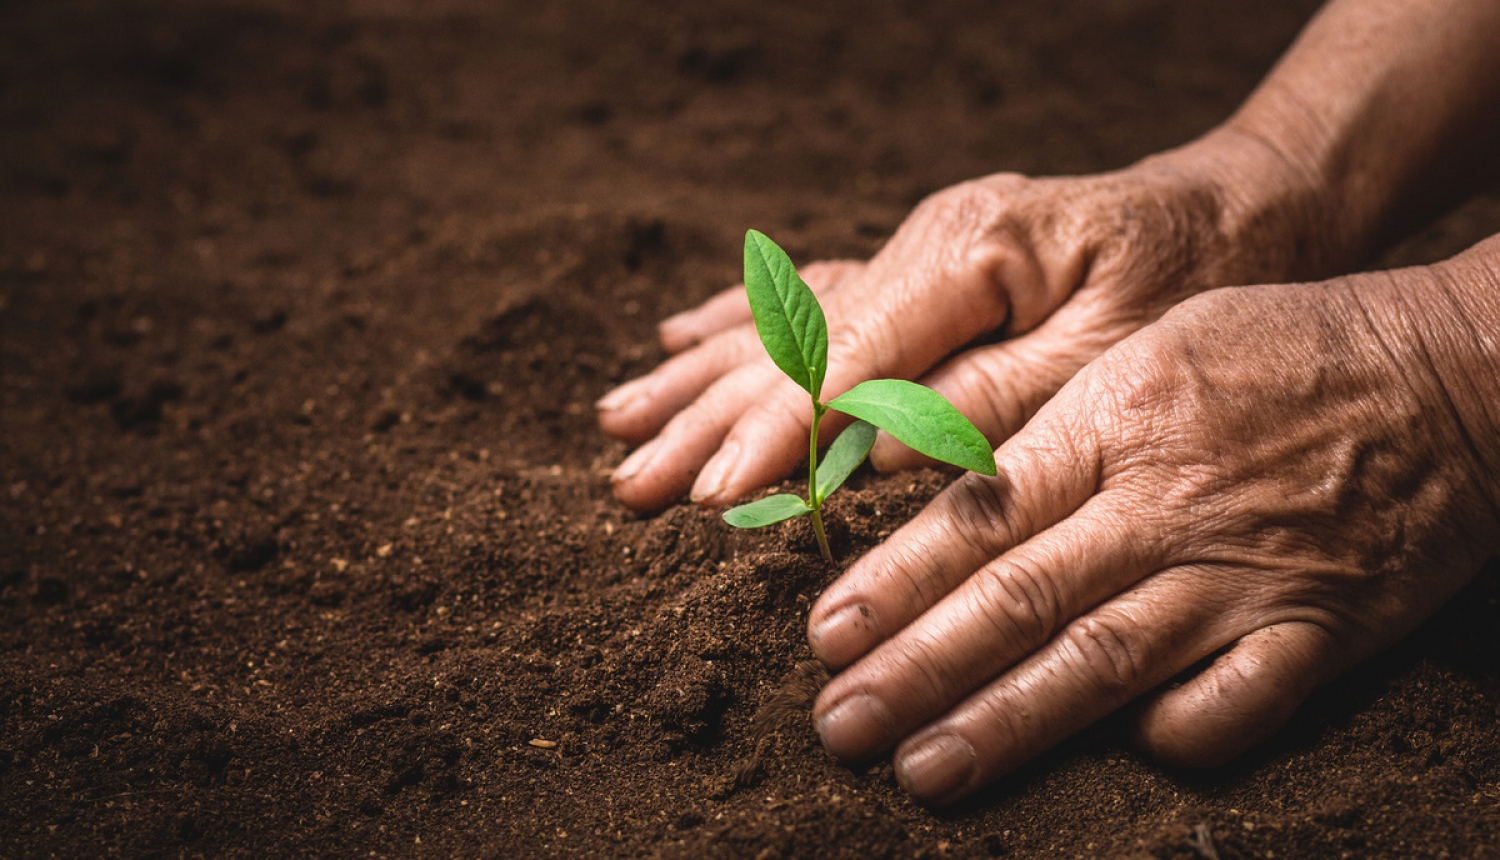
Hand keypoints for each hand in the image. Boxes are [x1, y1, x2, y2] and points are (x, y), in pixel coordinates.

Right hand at [598, 133, 1317, 510]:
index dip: (774, 436)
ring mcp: (916, 248)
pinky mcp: (922, 265)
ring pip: (786, 322)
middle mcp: (925, 243)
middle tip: (627, 485)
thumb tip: (870, 460)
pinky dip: (744, 326)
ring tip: (618, 423)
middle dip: (707, 419)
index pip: (844, 361)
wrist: (1243, 206)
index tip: (708, 496)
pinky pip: (816, 298)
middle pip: (793, 342)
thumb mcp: (1109, 354)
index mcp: (970, 254)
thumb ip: (986, 404)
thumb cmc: (1193, 282)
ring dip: (700, 379)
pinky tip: (683, 335)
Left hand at [806, 254, 1499, 804]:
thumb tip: (950, 507)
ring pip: (1102, 660)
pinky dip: (1173, 734)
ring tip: (922, 769)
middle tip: (839, 724)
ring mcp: (1244, 571)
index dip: (896, 581)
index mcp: (1116, 422)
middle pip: (1020, 598)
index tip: (825, 634)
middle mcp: (1167, 503)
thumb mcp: (1150, 351)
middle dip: (918, 669)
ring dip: (1005, 721)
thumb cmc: (1281, 349)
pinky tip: (1116, 754)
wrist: (1450, 370)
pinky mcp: (1321, 626)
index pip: (982, 514)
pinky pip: (1235, 703)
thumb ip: (1053, 432)